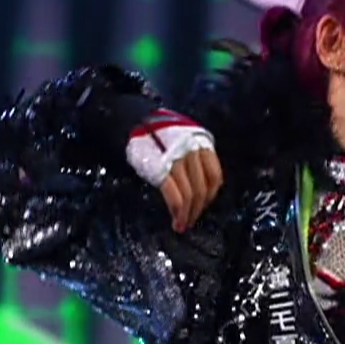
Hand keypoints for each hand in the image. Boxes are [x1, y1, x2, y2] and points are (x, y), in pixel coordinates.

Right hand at [125, 111, 222, 233]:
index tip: (203, 205)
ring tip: (182, 224)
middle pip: (203, 188)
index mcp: (200, 142)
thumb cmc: (153, 132)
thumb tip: (196, 187)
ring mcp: (177, 159)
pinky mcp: (161, 169)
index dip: (210, 195)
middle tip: (191, 221)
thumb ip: (191, 158)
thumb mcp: (180, 139)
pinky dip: (177, 212)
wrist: (129, 119)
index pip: (215, 175)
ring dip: (188, 215)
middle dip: (198, 209)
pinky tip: (176, 220)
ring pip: (190, 194)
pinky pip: (175, 196)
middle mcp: (193, 149)